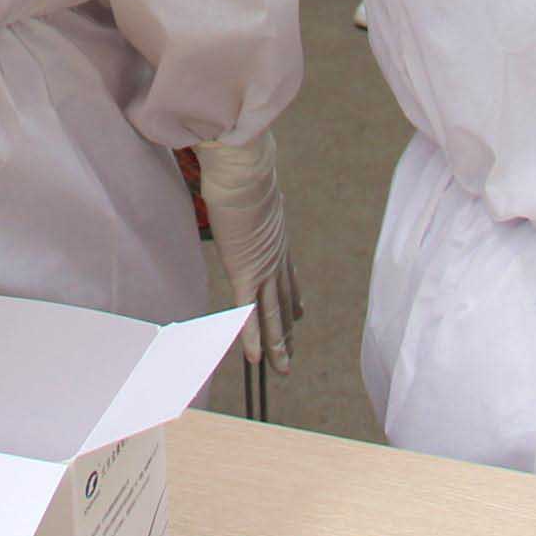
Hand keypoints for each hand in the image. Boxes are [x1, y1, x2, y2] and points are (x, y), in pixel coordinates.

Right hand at [193, 134, 299, 373]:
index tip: (300, 313)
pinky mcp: (245, 271)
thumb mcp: (246, 183)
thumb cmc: (239, 166)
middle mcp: (276, 255)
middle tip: (292, 353)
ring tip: (282, 369)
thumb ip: (246, 190)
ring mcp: (262, 265)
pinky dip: (253, 337)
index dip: (294, 297)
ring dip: (277, 345)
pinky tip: (254, 358)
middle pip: (285, 300)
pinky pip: (250, 312)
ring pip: (273, 315)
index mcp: (277, 235)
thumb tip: (236, 176)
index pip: (288, 274)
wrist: (243, 167)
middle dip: (289, 330)